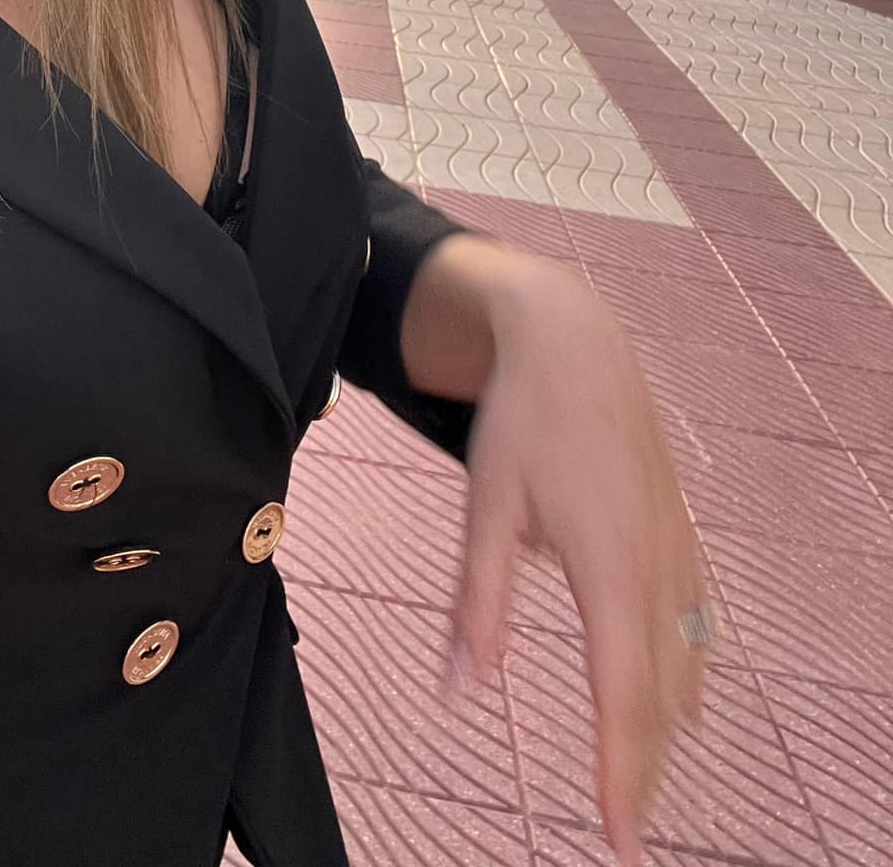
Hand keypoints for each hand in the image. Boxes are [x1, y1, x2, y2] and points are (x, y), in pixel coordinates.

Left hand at [443, 248, 707, 865]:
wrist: (574, 341)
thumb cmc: (523, 421)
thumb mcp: (486, 505)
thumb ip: (479, 602)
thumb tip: (463, 691)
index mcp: (607, 564)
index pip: (622, 691)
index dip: (621, 768)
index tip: (620, 833)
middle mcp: (654, 563)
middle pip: (659, 690)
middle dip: (643, 765)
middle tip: (628, 832)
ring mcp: (674, 543)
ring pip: (684, 656)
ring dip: (666, 722)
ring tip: (646, 779)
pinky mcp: (677, 525)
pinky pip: (694, 614)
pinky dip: (687, 665)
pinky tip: (683, 694)